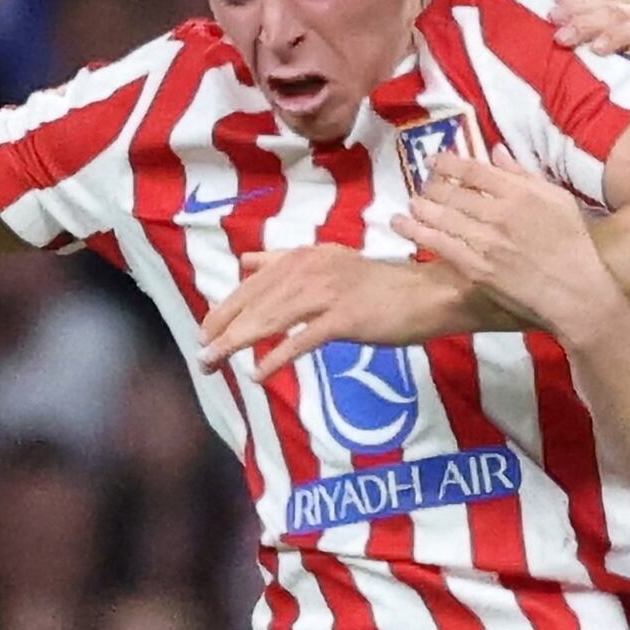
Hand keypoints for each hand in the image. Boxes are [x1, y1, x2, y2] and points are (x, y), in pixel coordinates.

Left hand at [194, 240, 469, 377]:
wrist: (428, 295)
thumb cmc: (380, 287)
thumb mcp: (328, 265)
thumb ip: (285, 263)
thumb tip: (245, 261)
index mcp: (306, 256)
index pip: (255, 282)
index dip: (226, 308)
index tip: (204, 331)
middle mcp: (313, 268)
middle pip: (257, 300)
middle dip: (223, 328)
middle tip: (201, 355)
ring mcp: (330, 292)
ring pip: (272, 318)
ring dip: (238, 343)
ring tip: (215, 362)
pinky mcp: (346, 317)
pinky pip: (303, 339)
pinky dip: (278, 357)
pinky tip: (258, 374)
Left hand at [396, 159, 620, 344]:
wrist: (574, 291)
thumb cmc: (572, 244)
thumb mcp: (558, 200)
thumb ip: (524, 175)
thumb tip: (496, 151)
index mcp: (519, 192)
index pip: (473, 170)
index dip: (448, 162)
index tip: (434, 160)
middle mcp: (498, 213)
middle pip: (452, 192)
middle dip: (431, 185)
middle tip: (421, 183)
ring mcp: (485, 241)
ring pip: (441, 217)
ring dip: (420, 207)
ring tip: (410, 203)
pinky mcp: (475, 267)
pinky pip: (440, 245)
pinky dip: (417, 232)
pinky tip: (401, 224)